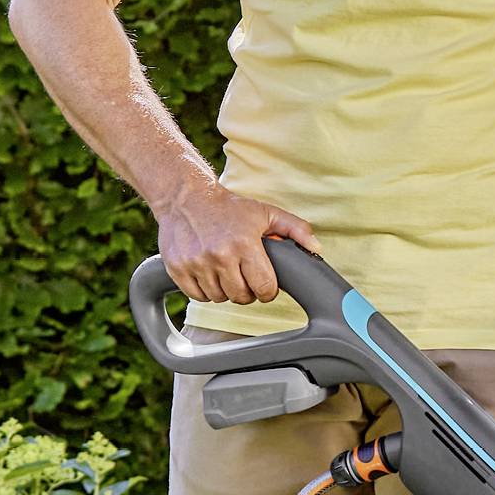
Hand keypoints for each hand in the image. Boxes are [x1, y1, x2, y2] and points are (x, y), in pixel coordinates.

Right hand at [157, 185, 320, 305]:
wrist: (185, 197)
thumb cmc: (229, 208)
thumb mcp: (266, 213)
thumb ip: (295, 229)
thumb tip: (316, 248)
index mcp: (245, 244)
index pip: (264, 287)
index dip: (268, 290)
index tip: (265, 284)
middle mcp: (220, 255)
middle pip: (242, 297)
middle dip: (248, 291)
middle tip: (245, 276)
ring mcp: (196, 263)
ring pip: (219, 298)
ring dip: (225, 290)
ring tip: (226, 272)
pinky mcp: (177, 268)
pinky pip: (197, 296)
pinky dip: (205, 291)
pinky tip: (209, 275)